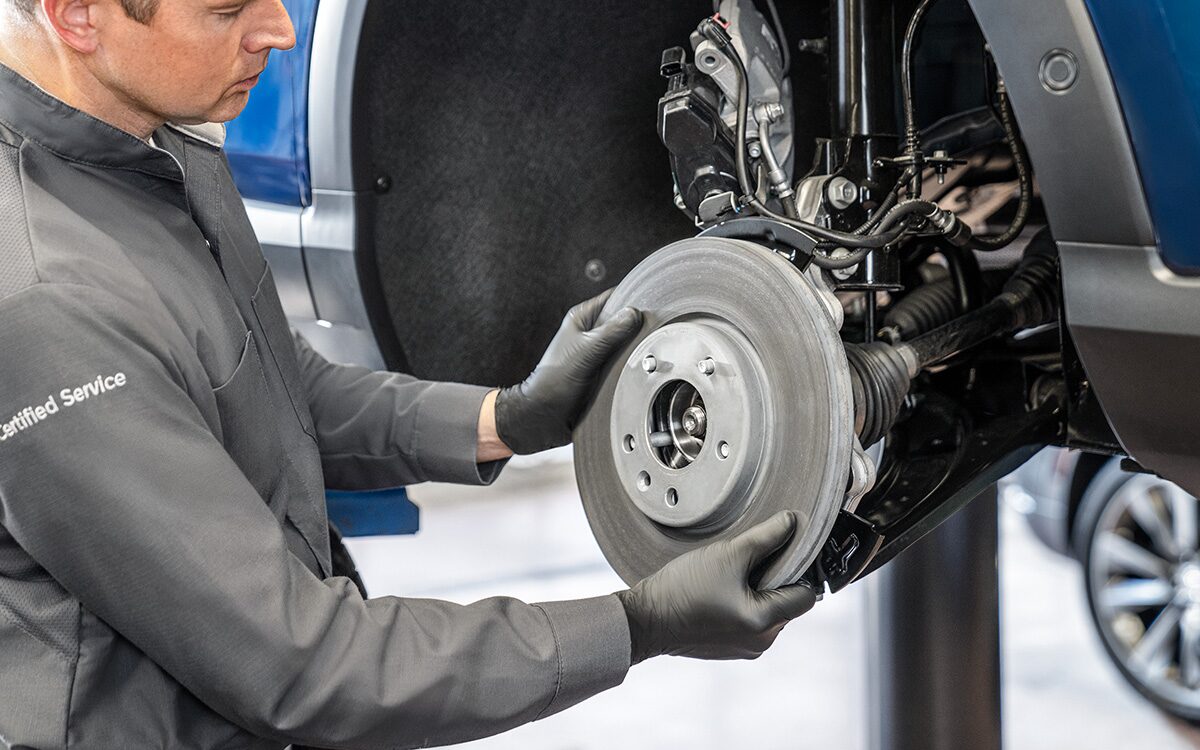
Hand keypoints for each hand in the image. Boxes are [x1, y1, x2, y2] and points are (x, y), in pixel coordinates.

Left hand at [494, 289, 640, 454]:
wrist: (546, 414)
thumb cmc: (554, 381)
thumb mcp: (586, 351)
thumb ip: (611, 332)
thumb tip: (634, 314)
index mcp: (582, 318)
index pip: (614, 297)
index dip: (633, 300)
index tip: (652, 304)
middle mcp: (590, 332)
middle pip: (623, 320)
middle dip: (638, 326)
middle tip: (652, 331)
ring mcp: (597, 351)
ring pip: (625, 342)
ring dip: (635, 347)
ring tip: (645, 350)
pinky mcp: (602, 369)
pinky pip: (623, 361)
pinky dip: (631, 363)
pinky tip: (637, 366)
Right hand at [615, 512, 816, 663]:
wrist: (645, 618)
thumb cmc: (684, 588)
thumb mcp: (728, 554)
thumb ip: (766, 537)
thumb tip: (793, 521)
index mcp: (765, 624)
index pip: (806, 595)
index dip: (798, 570)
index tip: (781, 552)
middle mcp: (761, 642)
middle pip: (787, 602)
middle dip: (773, 578)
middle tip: (746, 561)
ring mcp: (745, 648)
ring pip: (767, 610)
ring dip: (757, 590)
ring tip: (729, 575)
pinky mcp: (729, 647)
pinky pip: (749, 620)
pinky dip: (741, 602)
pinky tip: (719, 589)